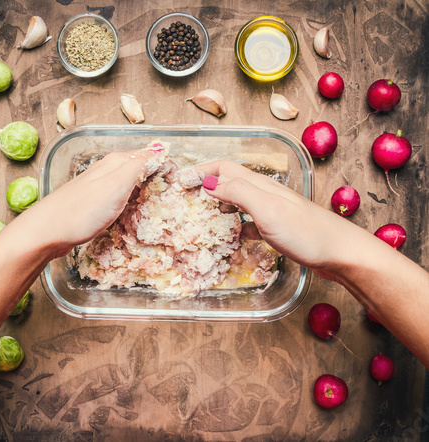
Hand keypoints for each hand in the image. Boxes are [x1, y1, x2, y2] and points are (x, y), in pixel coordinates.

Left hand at [16, 149, 158, 257]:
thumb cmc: (82, 210)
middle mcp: (107, 170)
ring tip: (157, 207)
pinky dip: (130, 205)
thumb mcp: (116, 184)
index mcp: (116, 162)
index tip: (180, 181)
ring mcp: (99, 187)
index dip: (166, 166)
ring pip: (129, 185)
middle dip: (157, 180)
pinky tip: (133, 215)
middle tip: (172, 198)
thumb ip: (138, 166)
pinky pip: (119, 199)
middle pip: (139, 170)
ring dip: (144, 193)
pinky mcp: (93, 204)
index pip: (148, 156)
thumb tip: (159, 149)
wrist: (47, 231)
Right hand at [196, 160, 365, 279]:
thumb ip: (239, 192)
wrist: (341, 253)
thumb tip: (208, 183)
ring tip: (203, 218)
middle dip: (206, 186)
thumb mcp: (268, 209)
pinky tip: (232, 238)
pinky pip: (249, 223)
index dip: (201, 170)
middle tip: (187, 199)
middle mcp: (265, 194)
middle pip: (229, 182)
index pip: (223, 168)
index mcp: (260, 185)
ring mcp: (272, 211)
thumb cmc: (306, 232)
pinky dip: (235, 227)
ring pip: (238, 203)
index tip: (180, 180)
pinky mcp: (278, 228)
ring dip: (219, 206)